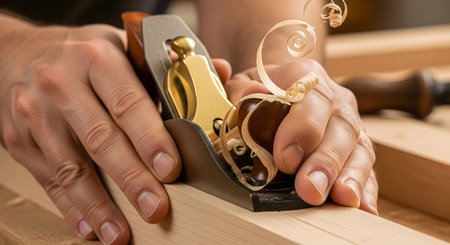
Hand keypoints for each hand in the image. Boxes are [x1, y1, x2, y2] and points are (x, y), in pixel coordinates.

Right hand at [0, 22, 181, 243]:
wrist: (19, 53)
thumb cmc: (82, 55)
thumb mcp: (122, 46)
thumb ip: (167, 66)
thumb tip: (219, 74)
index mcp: (95, 58)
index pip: (128, 103)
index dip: (150, 139)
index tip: (171, 170)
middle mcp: (61, 83)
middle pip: (101, 140)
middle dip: (131, 180)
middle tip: (155, 209)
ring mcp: (36, 113)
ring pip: (71, 167)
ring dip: (98, 205)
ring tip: (120, 233)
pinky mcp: (19, 139)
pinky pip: (48, 179)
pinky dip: (70, 206)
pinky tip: (89, 226)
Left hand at [222, 59, 378, 214]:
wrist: (277, 91)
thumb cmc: (257, 93)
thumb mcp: (241, 86)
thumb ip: (240, 90)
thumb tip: (252, 94)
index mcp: (304, 76)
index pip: (312, 96)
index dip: (302, 127)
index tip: (285, 158)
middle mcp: (334, 99)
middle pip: (341, 126)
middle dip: (326, 160)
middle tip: (311, 189)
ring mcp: (349, 125)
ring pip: (359, 147)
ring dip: (350, 176)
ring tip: (342, 199)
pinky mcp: (357, 149)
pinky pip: (368, 168)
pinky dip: (366, 188)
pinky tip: (362, 208)